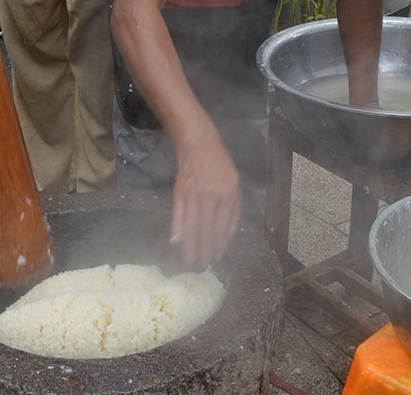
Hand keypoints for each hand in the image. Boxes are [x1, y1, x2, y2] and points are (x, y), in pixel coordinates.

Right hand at [171, 129, 240, 266]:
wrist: (199, 145)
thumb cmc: (219, 166)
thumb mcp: (234, 184)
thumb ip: (233, 210)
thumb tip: (228, 235)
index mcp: (227, 194)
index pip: (222, 224)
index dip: (219, 243)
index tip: (216, 257)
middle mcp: (211, 194)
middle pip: (207, 227)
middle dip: (205, 248)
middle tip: (202, 264)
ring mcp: (194, 192)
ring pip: (192, 223)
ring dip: (191, 243)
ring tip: (190, 259)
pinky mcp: (180, 190)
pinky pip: (178, 212)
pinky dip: (177, 227)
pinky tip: (176, 240)